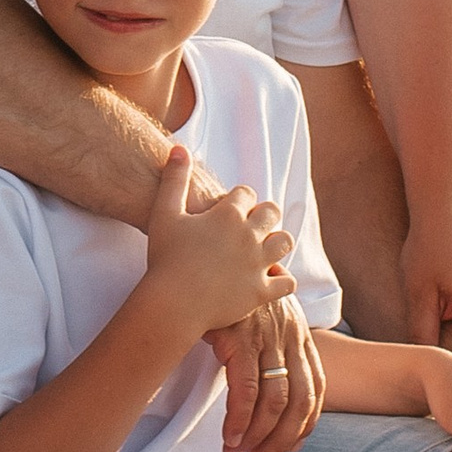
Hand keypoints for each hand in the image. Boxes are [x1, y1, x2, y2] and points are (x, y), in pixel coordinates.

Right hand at [142, 148, 298, 342]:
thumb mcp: (164, 213)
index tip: (230, 207)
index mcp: (228, 214)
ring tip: (263, 248)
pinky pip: (287, 282)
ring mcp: (257, 264)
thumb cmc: (165, 257)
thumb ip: (174, 179)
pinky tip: (269, 279)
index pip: (246, 193)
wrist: (172, 302)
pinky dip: (281, 279)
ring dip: (276, 242)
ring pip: (284, 243)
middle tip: (250, 225)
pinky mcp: (260, 291)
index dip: (239, 199)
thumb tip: (179, 148)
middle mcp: (249, 235)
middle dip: (263, 215)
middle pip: (271, 213)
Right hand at [211, 299, 326, 451]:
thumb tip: (262, 389)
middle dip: (283, 440)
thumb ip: (267, 350)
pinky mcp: (241, 337)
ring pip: (276, 401)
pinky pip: (246, 390)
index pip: (316, 390)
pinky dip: (239, 419)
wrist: (209, 254)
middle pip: (301, 402)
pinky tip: (229, 436)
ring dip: (258, 436)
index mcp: (299, 335)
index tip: (286, 447)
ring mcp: (267, 337)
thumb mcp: (259, 317)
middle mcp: (290, 336)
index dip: (305, 424)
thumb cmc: (229, 291)